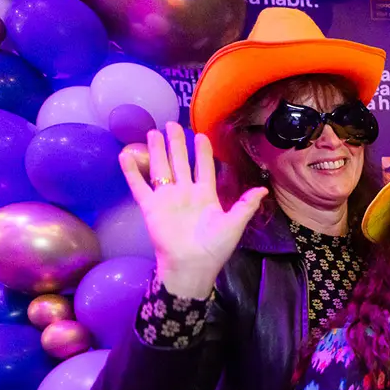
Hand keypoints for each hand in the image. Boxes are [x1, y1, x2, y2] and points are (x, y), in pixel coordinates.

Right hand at [120, 122, 267, 297]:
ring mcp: (167, 198)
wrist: (191, 265)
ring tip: (153, 132)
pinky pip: (139, 186)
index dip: (202, 152)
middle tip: (172, 124)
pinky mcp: (150, 207)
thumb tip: (264, 189)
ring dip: (157, 151)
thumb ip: (246, 205)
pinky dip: (131, 171)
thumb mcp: (234, 224)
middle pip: (180, 162)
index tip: (201, 135)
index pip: (204, 167)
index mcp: (206, 195)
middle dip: (176, 143)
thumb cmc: (214, 247)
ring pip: (161, 168)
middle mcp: (185, 193)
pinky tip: (126, 155)